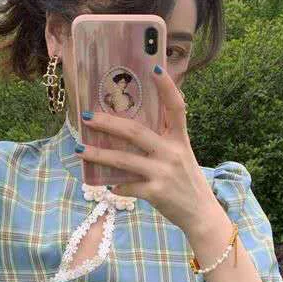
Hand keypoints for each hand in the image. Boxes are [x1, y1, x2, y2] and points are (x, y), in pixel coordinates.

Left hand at [78, 65, 217, 233]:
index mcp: (180, 139)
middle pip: (135, 131)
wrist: (201, 214)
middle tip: (87, 116)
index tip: (154, 67)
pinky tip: (106, 185)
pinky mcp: (156, 193)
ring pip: (124, 159)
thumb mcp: (181, 155)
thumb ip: (163, 140)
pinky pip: (127, 186)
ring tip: (80, 149)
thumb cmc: (187, 182)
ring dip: (99, 154)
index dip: (167, 87)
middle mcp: (172, 152)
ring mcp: (163, 173)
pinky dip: (115, 186)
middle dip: (108, 123)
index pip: (176, 107)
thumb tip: (130, 129)